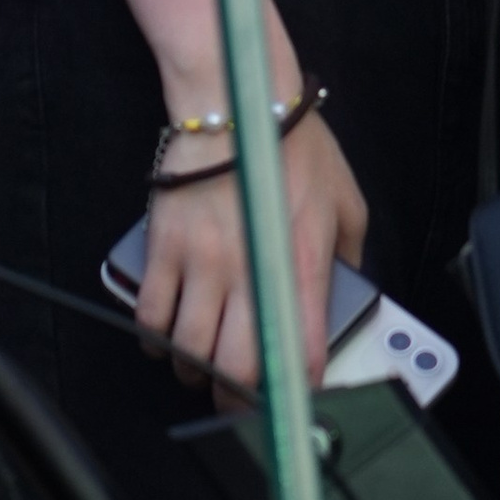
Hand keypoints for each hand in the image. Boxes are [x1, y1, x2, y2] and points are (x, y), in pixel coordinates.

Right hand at [130, 108, 369, 397]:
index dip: (297, 390)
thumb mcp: (344, 196)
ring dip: (194, 372)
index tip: (292, 399)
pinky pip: (150, 316)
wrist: (234, 98)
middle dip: (236, 400)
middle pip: (237, 370)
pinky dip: (155, 340)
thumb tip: (347, 285)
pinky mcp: (165, 247)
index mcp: (302, 264)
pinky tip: (166, 338)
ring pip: (190, 351)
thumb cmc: (291, 143)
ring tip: (201, 368)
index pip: (302, 353)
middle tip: (237, 400)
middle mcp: (251, 271)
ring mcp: (203, 262)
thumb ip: (349, 249)